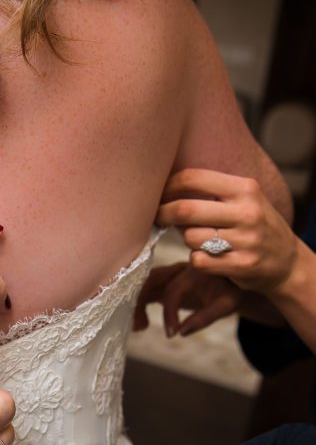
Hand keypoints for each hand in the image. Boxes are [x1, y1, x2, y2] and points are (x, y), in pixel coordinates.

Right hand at [134, 262, 241, 336]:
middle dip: (140, 301)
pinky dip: (139, 305)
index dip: (169, 312)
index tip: (171, 333)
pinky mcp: (164, 283)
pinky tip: (141, 324)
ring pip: (143, 284)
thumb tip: (182, 332)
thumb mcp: (227, 304)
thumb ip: (206, 317)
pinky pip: (146, 290)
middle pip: (150, 279)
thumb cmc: (231, 290)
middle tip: (138, 326)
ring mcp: (169, 275)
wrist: (231, 280)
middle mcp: (177, 269)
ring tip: (138, 327)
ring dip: (136, 304)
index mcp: (193, 271)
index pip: (173, 290)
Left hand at [157, 168, 298, 293]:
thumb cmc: (254, 226)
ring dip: (186, 240)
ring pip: (190, 237)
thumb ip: (212, 192)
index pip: (193, 178)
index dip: (168, 187)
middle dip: (163, 214)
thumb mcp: (243, 199)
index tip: (158, 195)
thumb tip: (165, 191)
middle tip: (157, 218)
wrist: (287, 261)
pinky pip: (198, 261)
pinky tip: (208, 257)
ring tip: (199, 239)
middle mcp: (247, 212)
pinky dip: (196, 260)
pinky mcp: (241, 266)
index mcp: (245, 189)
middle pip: (185, 210)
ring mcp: (246, 240)